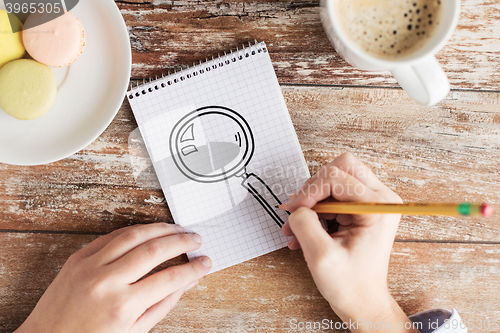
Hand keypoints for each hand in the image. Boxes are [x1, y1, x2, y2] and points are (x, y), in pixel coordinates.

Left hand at [15, 223, 211, 332]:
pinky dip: (135, 230)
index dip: (193, 268)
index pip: (170, 279)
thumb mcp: (134, 331)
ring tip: (178, 230)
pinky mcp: (78, 257)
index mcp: (123, 306)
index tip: (205, 263)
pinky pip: (112, 235)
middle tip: (196, 240)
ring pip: (134, 235)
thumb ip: (163, 304)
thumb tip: (187, 282)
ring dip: (161, 228)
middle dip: (182, 242)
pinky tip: (149, 231)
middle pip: (155, 250)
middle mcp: (107, 282)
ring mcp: (90, 266)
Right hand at [282, 153, 417, 331]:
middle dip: (313, 188)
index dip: (309, 191)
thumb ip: (304, 224)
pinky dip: (314, 210)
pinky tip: (303, 231)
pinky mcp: (362, 209)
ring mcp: (372, 202)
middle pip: (340, 168)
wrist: (363, 302)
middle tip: (298, 211)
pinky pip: (333, 195)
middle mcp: (380, 199)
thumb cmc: (351, 286)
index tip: (293, 211)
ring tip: (296, 228)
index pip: (337, 177)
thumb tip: (296, 207)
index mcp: (378, 207)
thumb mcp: (321, 256)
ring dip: (311, 201)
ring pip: (334, 180)